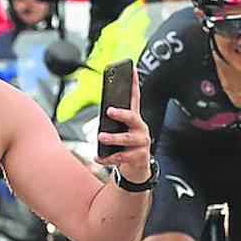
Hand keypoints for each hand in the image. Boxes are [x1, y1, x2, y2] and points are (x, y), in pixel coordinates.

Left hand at [96, 64, 152, 181]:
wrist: (137, 170)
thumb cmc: (127, 147)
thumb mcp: (121, 131)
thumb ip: (114, 120)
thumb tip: (105, 111)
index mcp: (135, 120)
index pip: (135, 98)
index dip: (134, 83)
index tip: (130, 70)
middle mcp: (140, 129)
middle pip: (133, 118)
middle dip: (122, 114)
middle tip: (109, 111)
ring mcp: (141, 144)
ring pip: (126, 139)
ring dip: (113, 138)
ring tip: (101, 137)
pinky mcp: (138, 158)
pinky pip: (121, 158)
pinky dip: (108, 158)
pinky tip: (99, 157)